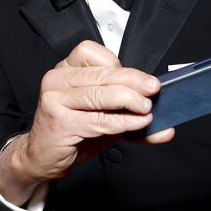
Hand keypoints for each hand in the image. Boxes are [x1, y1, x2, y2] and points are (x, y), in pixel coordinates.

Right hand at [0, 41, 172, 203]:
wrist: (43, 157)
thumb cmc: (72, 131)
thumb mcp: (103, 117)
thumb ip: (131, 115)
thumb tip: (166, 123)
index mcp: (65, 69)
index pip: (93, 53)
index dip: (120, 66)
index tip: (140, 80)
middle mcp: (56, 79)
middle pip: (102, 74)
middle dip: (134, 82)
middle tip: (154, 90)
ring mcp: (54, 99)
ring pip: (101, 94)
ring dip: (130, 101)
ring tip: (147, 109)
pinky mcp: (59, 122)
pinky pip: (99, 119)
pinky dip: (123, 122)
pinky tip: (137, 124)